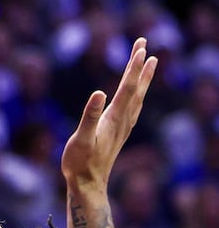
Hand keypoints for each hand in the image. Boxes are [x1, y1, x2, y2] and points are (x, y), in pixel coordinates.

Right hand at [61, 37, 157, 192]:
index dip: (133, 67)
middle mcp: (123, 120)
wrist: (87, 184)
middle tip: (143, 43)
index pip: (127, 87)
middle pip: (135, 87)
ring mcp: (122, 126)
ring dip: (142, 76)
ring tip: (148, 61)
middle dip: (139, 64)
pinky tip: (136, 92)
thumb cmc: (80, 162)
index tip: (140, 48)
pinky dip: (137, 92)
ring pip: (137, 95)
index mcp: (114, 118)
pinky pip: (132, 105)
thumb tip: (99, 92)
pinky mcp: (118, 131)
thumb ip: (89, 115)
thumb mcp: (80, 139)